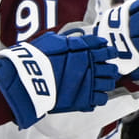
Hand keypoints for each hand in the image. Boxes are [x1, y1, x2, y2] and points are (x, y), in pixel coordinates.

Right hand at [0, 30, 119, 128]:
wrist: (27, 80)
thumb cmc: (36, 59)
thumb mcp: (51, 41)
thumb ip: (67, 41)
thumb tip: (76, 39)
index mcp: (84, 51)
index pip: (106, 50)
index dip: (108, 52)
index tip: (105, 55)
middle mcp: (90, 66)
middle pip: (111, 68)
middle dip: (109, 69)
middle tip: (103, 71)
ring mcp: (88, 83)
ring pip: (109, 84)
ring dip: (106, 83)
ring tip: (98, 84)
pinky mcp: (84, 99)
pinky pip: (101, 99)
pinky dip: (98, 97)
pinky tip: (91, 95)